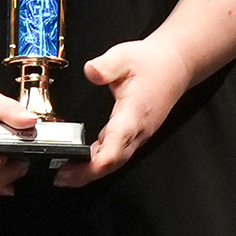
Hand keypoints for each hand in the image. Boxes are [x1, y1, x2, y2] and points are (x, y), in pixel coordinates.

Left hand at [78, 32, 189, 181]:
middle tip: (60, 178)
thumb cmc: (151, 63)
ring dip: (91, 172)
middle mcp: (137, 130)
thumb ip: (106, 66)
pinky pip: (117, 154)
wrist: (175, 66)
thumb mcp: (125, 57)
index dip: (95, 163)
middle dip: (85, 174)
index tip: (72, 168)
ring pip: (115, 162)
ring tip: (65, 175)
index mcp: (133, 114)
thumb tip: (90, 71)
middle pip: (112, 163)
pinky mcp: (135, 134)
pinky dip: (99, 162)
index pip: (115, 147)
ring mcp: (138, 135)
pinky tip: (83, 162)